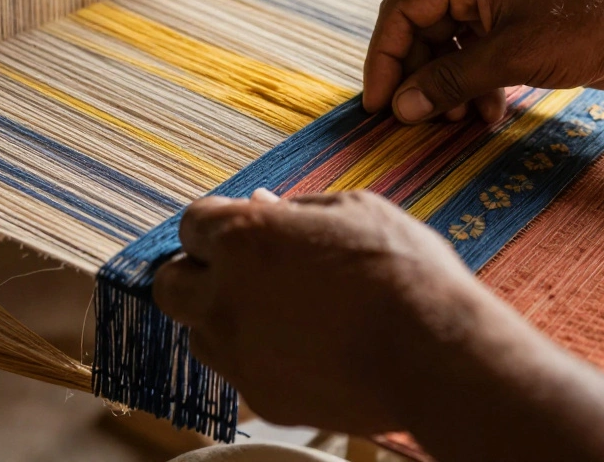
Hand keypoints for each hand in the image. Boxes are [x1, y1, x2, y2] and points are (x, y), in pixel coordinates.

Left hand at [152, 189, 502, 434]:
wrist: (434, 353)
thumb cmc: (402, 272)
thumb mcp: (353, 211)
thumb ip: (294, 211)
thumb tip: (261, 205)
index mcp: (244, 239)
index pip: (191, 224)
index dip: (216, 223)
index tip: (236, 228)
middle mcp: (226, 298)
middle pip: (170, 284)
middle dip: (194, 273)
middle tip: (236, 271)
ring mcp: (240, 354)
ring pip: (199, 333)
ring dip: (221, 317)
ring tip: (276, 310)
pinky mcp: (262, 397)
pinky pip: (240, 372)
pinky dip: (258, 357)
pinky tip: (302, 346)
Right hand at [364, 0, 603, 123]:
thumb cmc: (585, 27)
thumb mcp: (509, 58)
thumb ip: (448, 81)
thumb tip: (401, 109)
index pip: (401, 11)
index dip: (385, 59)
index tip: (380, 104)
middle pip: (421, 33)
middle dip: (420, 79)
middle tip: (416, 121)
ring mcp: (496, 6)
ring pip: (448, 51)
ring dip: (446, 89)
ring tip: (455, 120)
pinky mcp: (516, 30)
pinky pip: (476, 60)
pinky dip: (474, 88)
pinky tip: (487, 113)